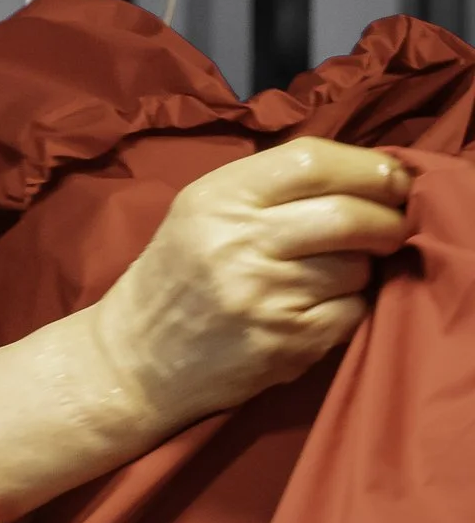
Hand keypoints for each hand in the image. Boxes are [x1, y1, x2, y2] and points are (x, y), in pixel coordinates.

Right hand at [0, 139, 411, 521]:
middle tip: (390, 225)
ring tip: (331, 272)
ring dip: (361, 268)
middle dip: (386, 219)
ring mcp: (265, 296)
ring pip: (357, 267)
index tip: (390, 179)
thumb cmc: (175, 277)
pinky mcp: (286, 343)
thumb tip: (366, 173)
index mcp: (217, 198)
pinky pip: (353, 312)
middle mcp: (239, 242)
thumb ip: (270, 186)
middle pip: (349, 214)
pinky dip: (349, 308)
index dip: (367, 167)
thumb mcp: (201, 210)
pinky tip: (317, 308)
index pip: (313, 161)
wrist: (132, 361)